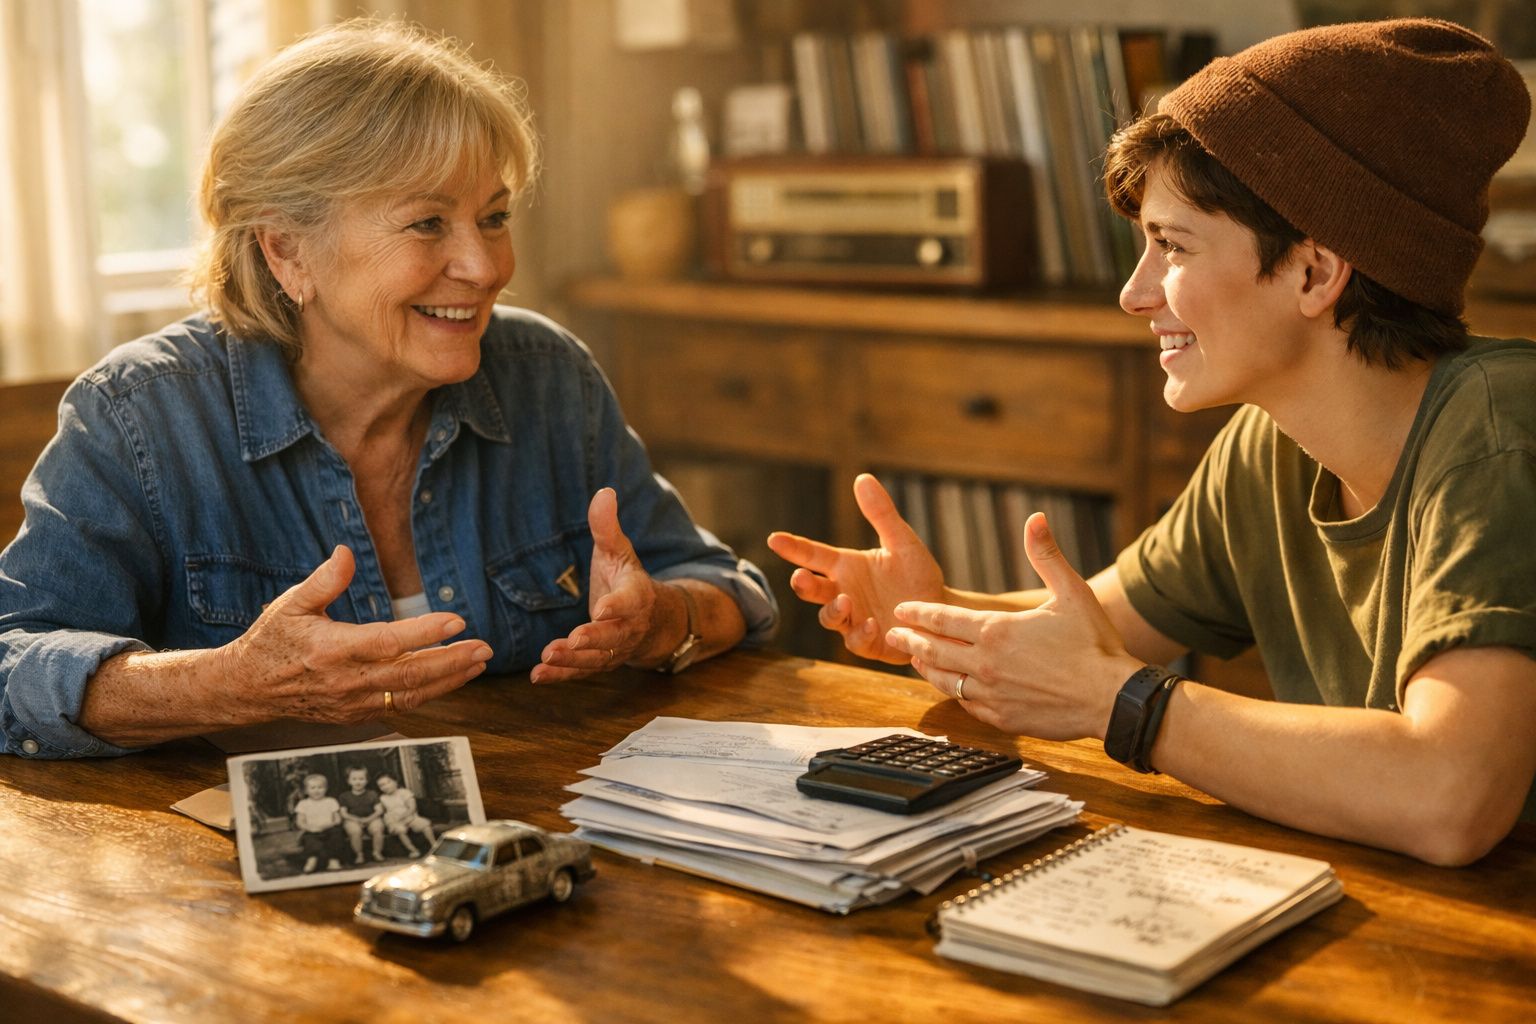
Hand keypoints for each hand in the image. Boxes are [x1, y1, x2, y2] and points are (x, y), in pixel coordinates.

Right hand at [220, 546, 492, 721]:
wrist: (249, 689)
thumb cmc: (272, 641)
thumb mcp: (290, 604)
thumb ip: (323, 580)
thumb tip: (345, 553)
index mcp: (333, 649)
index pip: (388, 642)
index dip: (425, 633)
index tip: (457, 621)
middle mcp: (347, 681)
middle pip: (409, 675)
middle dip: (452, 662)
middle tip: (484, 648)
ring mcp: (352, 703)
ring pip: (410, 695)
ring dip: (449, 680)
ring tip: (478, 663)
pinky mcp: (355, 715)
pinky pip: (400, 706)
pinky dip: (429, 693)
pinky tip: (451, 678)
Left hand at [532, 487, 668, 683]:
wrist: (651, 621)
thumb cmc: (626, 580)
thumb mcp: (619, 551)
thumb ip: (607, 527)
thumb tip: (604, 491)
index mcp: (637, 596)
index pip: (630, 602)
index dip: (617, 606)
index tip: (601, 608)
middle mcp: (629, 627)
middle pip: (614, 636)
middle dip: (594, 639)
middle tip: (573, 640)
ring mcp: (615, 649)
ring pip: (597, 659)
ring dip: (572, 661)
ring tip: (547, 658)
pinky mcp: (599, 662)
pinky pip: (581, 673)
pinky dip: (560, 676)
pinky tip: (538, 676)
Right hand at [767, 473, 944, 663]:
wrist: (941, 610)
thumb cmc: (918, 574)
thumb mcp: (902, 542)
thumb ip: (881, 514)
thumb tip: (862, 478)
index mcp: (846, 566)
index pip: (813, 555)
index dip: (793, 547)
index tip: (774, 538)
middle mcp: (844, 592)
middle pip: (812, 590)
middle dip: (803, 585)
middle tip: (800, 577)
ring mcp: (854, 619)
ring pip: (829, 618)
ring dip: (833, 611)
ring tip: (845, 601)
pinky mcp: (870, 643)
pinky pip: (857, 641)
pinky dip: (861, 633)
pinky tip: (873, 624)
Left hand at [884, 513, 1140, 738]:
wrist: (1111, 698)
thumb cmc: (1095, 643)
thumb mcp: (1072, 592)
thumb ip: (1046, 556)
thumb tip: (1035, 519)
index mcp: (996, 630)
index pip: (943, 618)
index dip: (919, 613)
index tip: (901, 610)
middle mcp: (986, 662)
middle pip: (934, 649)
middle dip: (910, 640)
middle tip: (893, 635)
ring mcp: (991, 693)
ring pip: (944, 679)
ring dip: (925, 667)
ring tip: (914, 659)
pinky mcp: (1001, 717)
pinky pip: (966, 703)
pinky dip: (953, 692)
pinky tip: (951, 687)